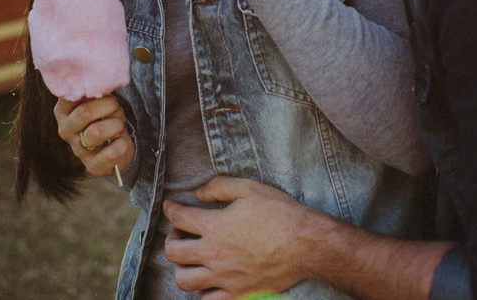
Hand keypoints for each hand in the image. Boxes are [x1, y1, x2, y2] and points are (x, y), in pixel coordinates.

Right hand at [54, 95, 134, 178]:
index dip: (93, 89)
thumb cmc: (106, 115)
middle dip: (109, 105)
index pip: (70, 94)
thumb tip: (101, 79)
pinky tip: (121, 142)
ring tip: (119, 125)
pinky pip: (111, 152)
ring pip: (96, 132)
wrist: (117, 144)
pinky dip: (122, 144)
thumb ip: (94, 90)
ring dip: (115, 124)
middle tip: (116, 106)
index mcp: (63, 110)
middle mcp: (65, 130)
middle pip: (85, 112)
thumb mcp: (99, 98)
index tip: (103, 90)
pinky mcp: (92, 166)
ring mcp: (77, 149)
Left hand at [163, 176, 317, 298]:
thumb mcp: (250, 188)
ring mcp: (224, 277)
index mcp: (215, 226)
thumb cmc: (280, 213)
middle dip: (171, 239)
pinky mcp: (237, 292)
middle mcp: (214, 254)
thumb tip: (198, 192)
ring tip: (191, 258)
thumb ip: (219, 188)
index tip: (171, 206)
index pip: (179, 218)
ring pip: (184, 280)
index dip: (170, 209)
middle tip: (181, 233)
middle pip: (173, 252)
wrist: (305, 244)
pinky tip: (209, 279)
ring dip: (182, 267)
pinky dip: (202, 291)